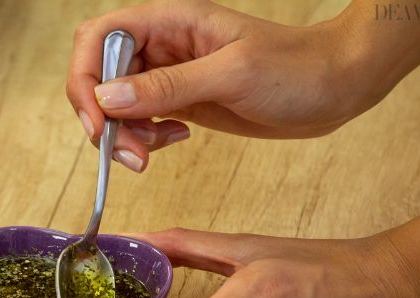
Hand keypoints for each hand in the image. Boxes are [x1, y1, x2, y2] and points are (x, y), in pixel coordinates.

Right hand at [68, 0, 419, 171]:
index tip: (98, 123)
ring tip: (153, 154)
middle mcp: (163, 47)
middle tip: (128, 154)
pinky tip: (177, 141)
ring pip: (117, 104)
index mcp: (171, 22)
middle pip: (99, 75)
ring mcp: (170, 76)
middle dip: (103, 118)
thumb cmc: (295, 68)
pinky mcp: (180, 102)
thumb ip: (168, 86)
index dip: (85, 79)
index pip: (98, 38)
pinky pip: (142, 121)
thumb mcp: (231, 74)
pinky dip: (146, 138)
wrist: (334, 87)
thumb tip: (108, 99)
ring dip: (124, 135)